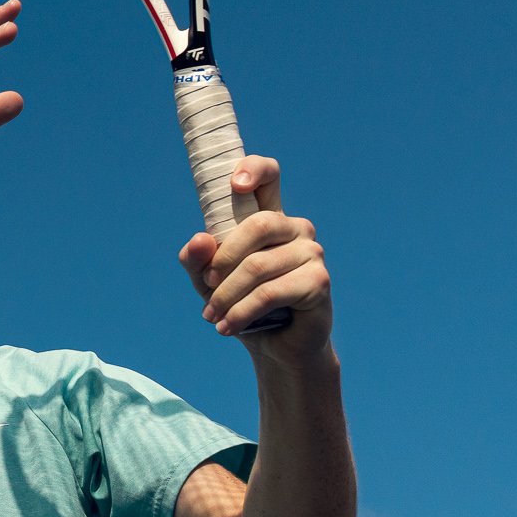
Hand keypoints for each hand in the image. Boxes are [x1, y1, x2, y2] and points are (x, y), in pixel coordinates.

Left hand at [177, 156, 332, 357]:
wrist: (273, 347)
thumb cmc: (240, 304)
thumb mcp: (208, 281)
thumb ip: (197, 260)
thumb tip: (200, 239)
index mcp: (269, 218)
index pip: (269, 175)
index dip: (254, 169)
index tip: (234, 184)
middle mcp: (295, 228)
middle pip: (258, 224)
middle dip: (223, 259)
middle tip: (207, 286)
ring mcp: (311, 252)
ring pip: (258, 266)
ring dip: (227, 295)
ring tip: (212, 316)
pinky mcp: (319, 281)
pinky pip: (270, 292)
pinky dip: (242, 311)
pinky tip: (227, 327)